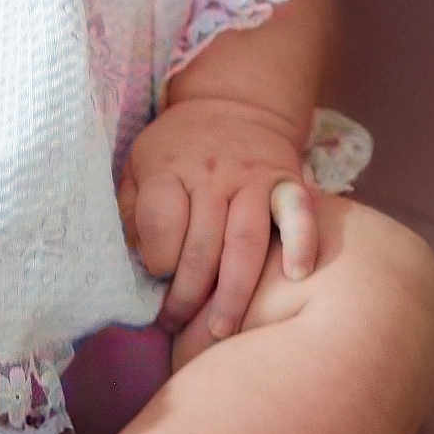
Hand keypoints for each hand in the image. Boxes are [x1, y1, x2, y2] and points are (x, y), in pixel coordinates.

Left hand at [117, 95, 316, 339]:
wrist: (233, 103)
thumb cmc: (178, 148)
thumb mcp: (139, 163)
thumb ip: (131, 209)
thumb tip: (132, 261)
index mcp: (168, 167)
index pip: (161, 221)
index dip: (156, 259)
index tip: (156, 277)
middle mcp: (211, 173)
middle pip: (202, 243)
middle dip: (188, 294)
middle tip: (178, 328)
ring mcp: (252, 177)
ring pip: (246, 241)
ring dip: (234, 291)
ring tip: (221, 330)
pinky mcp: (287, 181)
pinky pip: (298, 213)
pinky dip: (301, 243)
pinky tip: (296, 275)